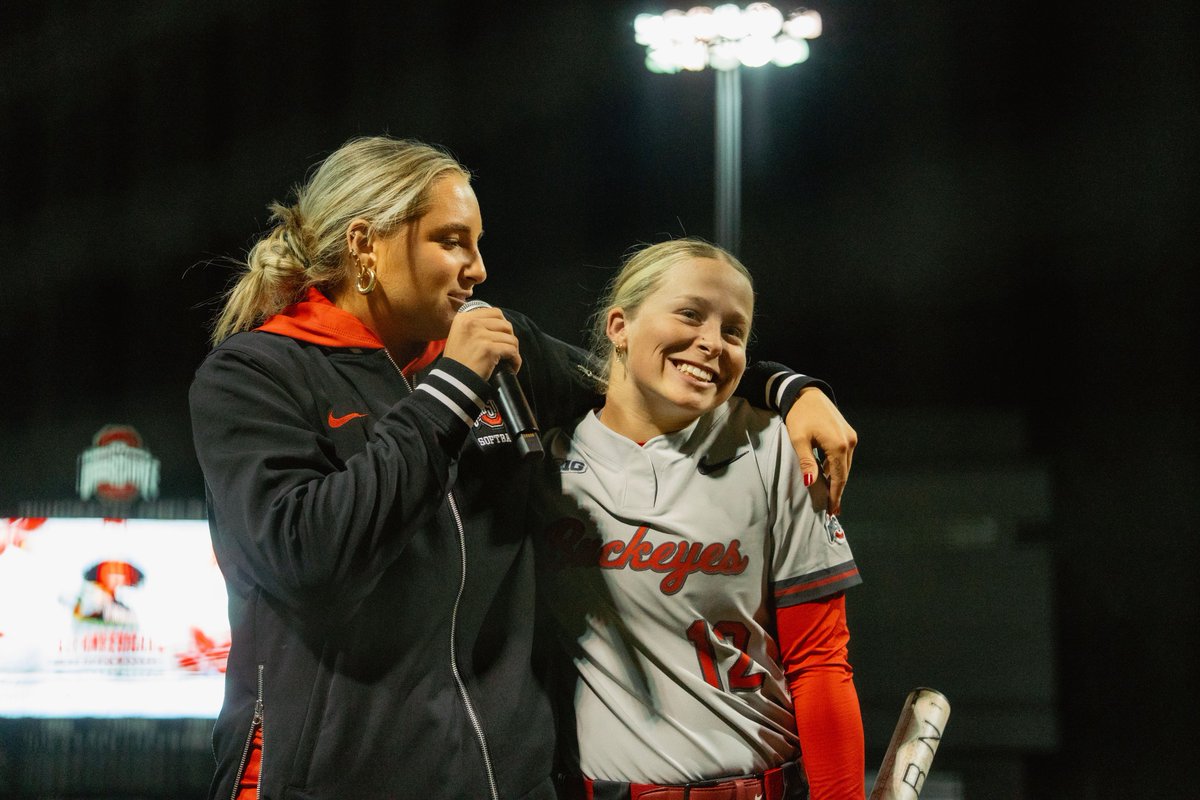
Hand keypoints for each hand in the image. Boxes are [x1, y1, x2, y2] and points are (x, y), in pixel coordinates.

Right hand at [444, 307, 521, 380]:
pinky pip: (512, 351)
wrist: (452, 381)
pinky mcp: (489, 349)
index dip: (503, 324)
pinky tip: (512, 367)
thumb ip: (474, 326)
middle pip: (505, 324)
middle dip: (509, 338)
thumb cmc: (457, 361)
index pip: (495, 312)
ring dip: (514, 350)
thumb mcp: (459, 335)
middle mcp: (472, 323)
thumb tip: (500, 325)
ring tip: (509, 360)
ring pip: (511, 338)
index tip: (503, 336)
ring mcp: (481, 335)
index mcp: (464, 318)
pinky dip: (515, 360)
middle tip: (507, 349)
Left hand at [785, 387, 856, 514]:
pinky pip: (844, 456)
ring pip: (845, 465)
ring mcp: (850, 437)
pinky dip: (837, 467)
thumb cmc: (799, 416)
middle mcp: (849, 442)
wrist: (805, 394)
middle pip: (844, 473)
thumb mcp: (798, 440)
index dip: (835, 495)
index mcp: (838, 445)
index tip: (831, 511)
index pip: (838, 478)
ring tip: (829, 495)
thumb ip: (806, 462)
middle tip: (830, 508)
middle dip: (837, 491)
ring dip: (837, 479)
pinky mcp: (848, 433)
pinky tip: (829, 475)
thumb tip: (810, 482)